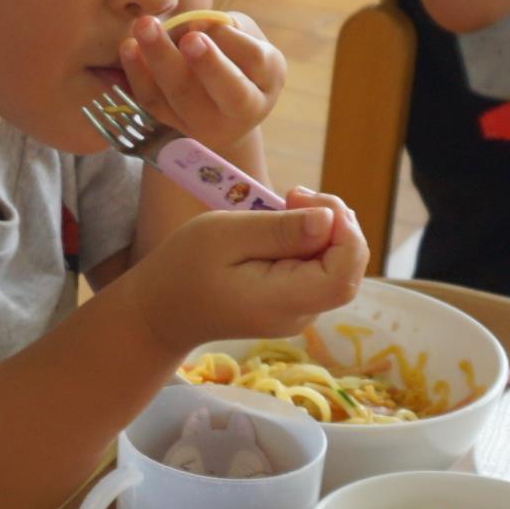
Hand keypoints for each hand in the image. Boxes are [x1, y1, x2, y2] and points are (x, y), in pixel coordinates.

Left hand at [119, 7, 286, 153]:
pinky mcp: (173, 125)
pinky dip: (137, 75)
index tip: (202, 23)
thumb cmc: (236, 58)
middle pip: (227, 89)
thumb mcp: (245, 39)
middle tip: (188, 37)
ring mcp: (207, 123)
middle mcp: (243, 109)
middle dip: (207, 62)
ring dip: (160, 60)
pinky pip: (153, 102)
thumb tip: (192, 26)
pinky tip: (128, 48)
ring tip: (144, 27)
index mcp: (267, 79)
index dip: (230, 41)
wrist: (220, 109)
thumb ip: (228, 28)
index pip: (255, 60)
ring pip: (183, 96)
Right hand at [122, 185, 368, 357]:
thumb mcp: (223, 236)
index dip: (344, 233)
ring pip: (337, 265)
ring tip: (285, 203)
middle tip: (293, 194)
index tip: (304, 201)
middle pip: (347, 268)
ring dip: (323, 228)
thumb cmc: (183, 268)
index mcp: (281, 302)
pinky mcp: (293, 303)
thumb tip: (329, 220)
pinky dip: (310, 240)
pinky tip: (283, 225)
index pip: (344, 275)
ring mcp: (298, 312)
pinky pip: (319, 268)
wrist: (162, 310)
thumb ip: (278, 230)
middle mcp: (299, 314)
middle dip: (336, 223)